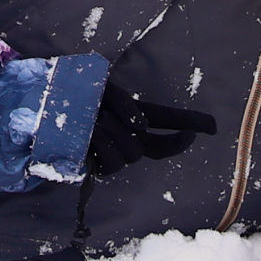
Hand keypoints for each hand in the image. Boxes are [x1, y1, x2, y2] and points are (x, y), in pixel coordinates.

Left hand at [87, 80, 215, 177]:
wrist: (48, 107)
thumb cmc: (79, 98)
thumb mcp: (107, 92)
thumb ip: (129, 109)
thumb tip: (142, 125)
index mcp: (136, 118)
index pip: (169, 124)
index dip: (190, 125)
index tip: (211, 128)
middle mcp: (130, 140)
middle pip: (149, 146)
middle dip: (128, 128)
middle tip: (104, 113)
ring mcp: (116, 157)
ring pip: (131, 155)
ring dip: (113, 135)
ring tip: (93, 121)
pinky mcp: (100, 168)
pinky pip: (112, 162)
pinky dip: (103, 147)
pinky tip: (90, 135)